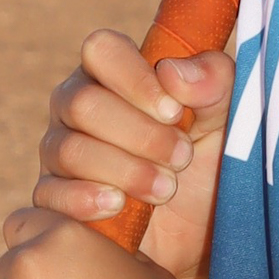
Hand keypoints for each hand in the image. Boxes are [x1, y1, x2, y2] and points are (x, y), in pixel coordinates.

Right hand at [30, 30, 233, 278]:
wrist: (203, 229)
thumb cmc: (211, 157)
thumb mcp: (228, 117)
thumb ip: (214, 81)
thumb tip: (172, 72)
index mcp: (115, 73)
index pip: (102, 49)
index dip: (135, 79)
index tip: (174, 112)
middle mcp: (77, 105)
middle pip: (81, 103)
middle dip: (139, 135)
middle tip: (182, 158)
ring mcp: (60, 152)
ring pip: (68, 150)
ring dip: (124, 170)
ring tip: (166, 188)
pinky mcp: (53, 198)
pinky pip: (49, 194)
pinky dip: (85, 199)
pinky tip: (118, 205)